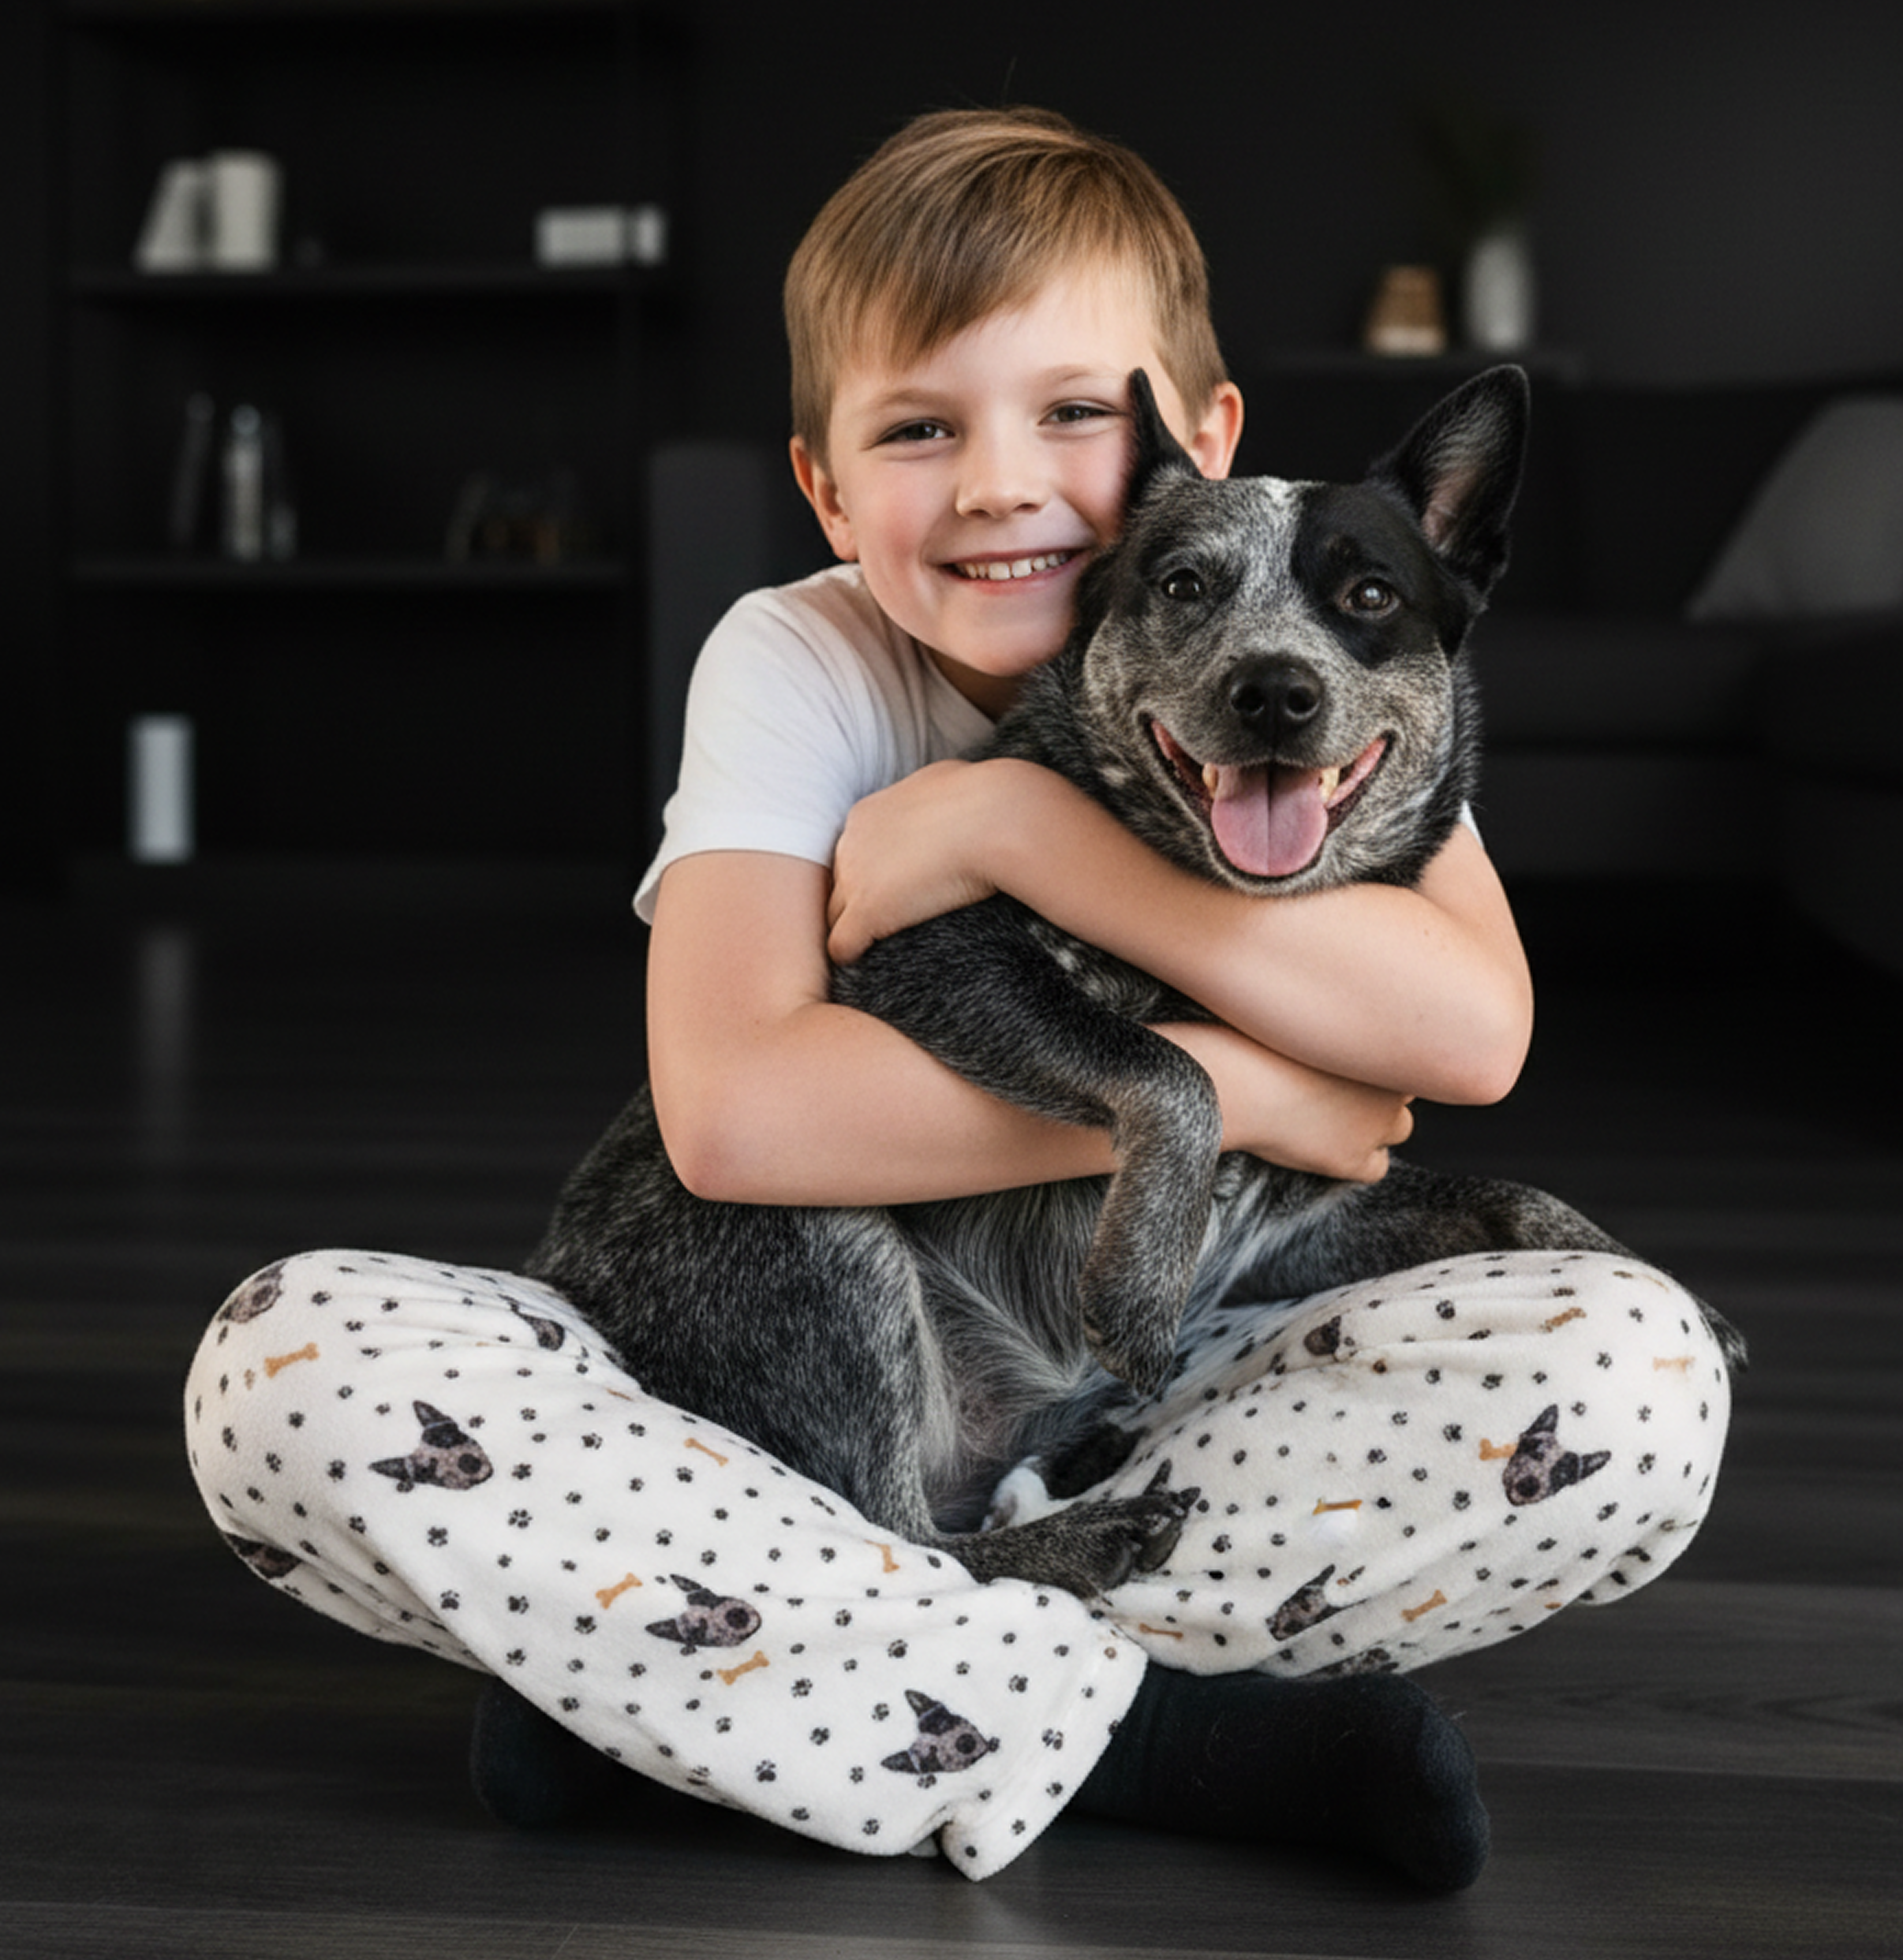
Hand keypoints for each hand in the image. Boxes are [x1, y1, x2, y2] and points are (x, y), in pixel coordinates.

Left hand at [827, 758, 1019, 963]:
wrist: (993, 817)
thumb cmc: (982, 798)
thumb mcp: (945, 784)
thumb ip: (929, 799)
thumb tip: (944, 803)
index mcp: (867, 815)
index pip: (853, 855)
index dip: (871, 875)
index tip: (895, 887)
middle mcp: (851, 844)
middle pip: (838, 884)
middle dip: (857, 901)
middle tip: (887, 920)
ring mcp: (856, 879)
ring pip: (835, 914)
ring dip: (853, 929)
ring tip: (873, 947)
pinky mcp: (867, 912)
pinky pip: (842, 944)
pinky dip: (852, 954)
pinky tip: (867, 961)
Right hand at [1158, 1021, 1413, 1182]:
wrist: (1235, 1082)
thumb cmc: (1251, 1038)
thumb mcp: (1301, 1012)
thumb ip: (1331, 1016)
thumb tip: (1332, 1004)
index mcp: (1384, 1038)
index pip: (1401, 1050)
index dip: (1372, 1058)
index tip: (1347, 1061)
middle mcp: (1391, 1081)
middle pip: (1403, 1089)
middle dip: (1378, 1091)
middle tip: (1338, 1089)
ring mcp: (1377, 1122)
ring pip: (1398, 1128)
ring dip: (1374, 1126)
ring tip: (1333, 1119)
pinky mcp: (1355, 1158)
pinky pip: (1377, 1168)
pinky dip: (1358, 1162)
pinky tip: (1328, 1147)